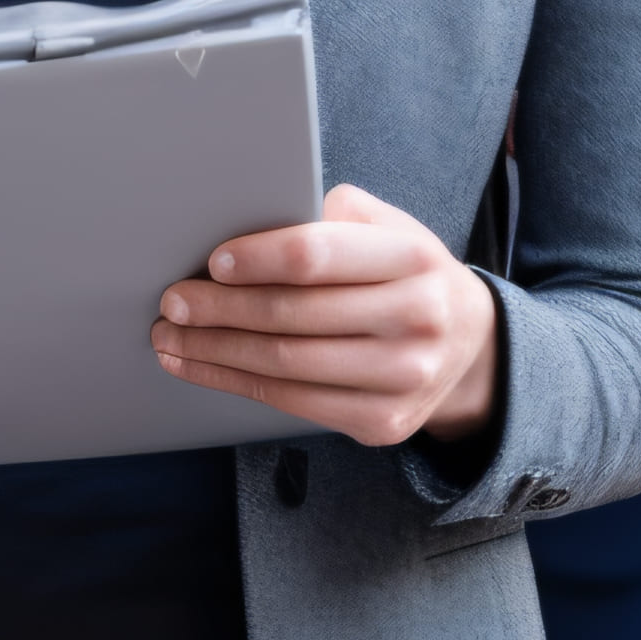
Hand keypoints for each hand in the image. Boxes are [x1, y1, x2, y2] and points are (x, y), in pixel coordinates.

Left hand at [155, 184, 502, 446]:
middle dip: (220, 309)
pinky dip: (235, 383)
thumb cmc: (407, 275)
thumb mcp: (389, 229)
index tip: (213, 261)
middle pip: (292, 315)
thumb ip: (334, 218)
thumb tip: (252, 218)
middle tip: (173, 302)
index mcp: (413, 256)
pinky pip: (292, 403)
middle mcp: (417, 318)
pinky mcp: (383, 422)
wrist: (469, 346)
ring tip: (171, 337)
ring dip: (214, 351)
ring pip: (285, 364)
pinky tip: (202, 367)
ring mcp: (403, 377)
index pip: (318, 254)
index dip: (258, 258)